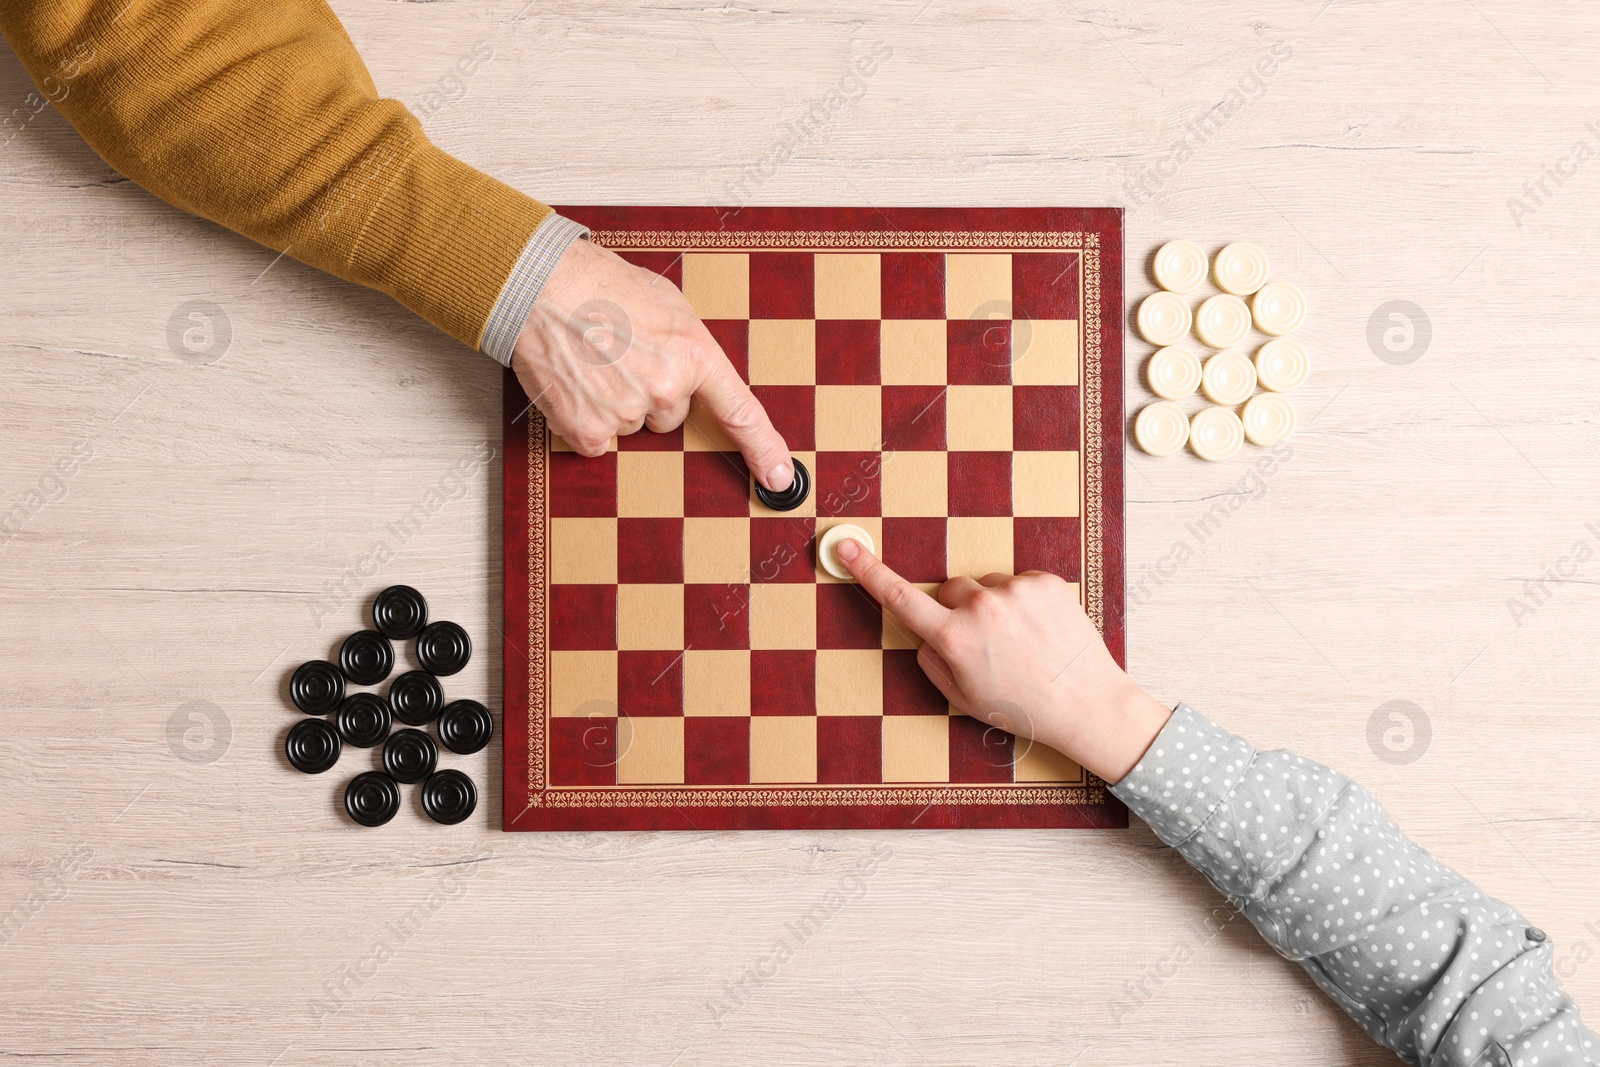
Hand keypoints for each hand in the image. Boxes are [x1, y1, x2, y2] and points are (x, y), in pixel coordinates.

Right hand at [510, 238, 794, 490]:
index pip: (741, 413)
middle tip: (623, 356)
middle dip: (650, 392)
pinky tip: (578, 384)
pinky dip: (587, 420)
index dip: (763, 449)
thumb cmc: (600, 285)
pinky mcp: (590, 430)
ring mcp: (627, 413)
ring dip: (616, 402)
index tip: (779, 477)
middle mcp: (666, 389)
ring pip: (632, 426)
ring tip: (594, 361)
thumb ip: (688, 346)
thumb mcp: (667, 305)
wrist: (541, 286)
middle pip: (670, 416)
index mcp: (694, 354)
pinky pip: (600, 441)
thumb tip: (692, 371)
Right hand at [833, 539, 1171, 783]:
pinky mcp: (1045, 581)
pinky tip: (1040, 631)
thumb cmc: (1024, 708)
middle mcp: (980, 608)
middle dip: (958, 611)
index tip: (847, 547)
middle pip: (950, 590)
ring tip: (1022, 643)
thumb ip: (933, 660)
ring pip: (987, 587)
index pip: (899, 597)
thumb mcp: (963, 697)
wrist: (1087, 704)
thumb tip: (927, 633)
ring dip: (996, 607)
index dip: (868, 571)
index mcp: (954, 639)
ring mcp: (1015, 591)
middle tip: (987, 645)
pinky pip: (1019, 582)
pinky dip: (1025, 602)